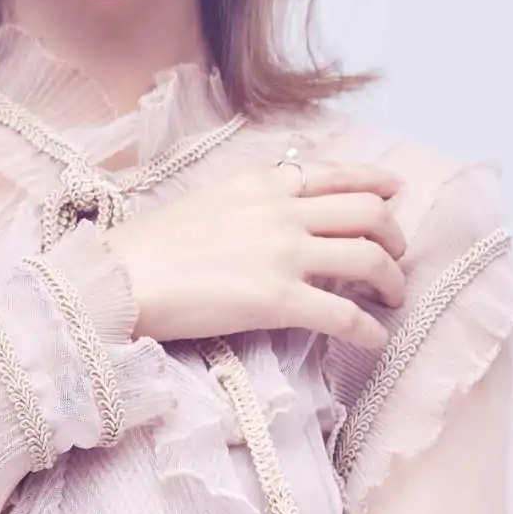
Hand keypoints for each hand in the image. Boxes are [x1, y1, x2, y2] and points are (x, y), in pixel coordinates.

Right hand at [102, 158, 407, 349]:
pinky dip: (369, 329)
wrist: (117, 279)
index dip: (374, 182)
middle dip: (394, 236)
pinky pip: (345, 315)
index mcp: (261, 184)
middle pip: (368, 214)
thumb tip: (276, 209)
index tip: (394, 191)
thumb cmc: (148, 247)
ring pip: (369, 258)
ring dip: (391, 280)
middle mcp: (281, 212)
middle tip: (395, 258)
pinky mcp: (278, 300)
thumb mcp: (206, 201)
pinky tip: (374, 339)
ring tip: (391, 298)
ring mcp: (283, 255)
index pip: (335, 174)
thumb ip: (249, 201)